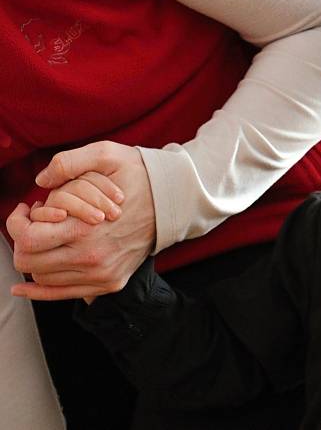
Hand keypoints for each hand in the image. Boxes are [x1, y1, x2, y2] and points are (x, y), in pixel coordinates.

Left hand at [7, 141, 155, 299]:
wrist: (174, 200)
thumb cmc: (139, 175)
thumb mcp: (106, 155)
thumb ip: (67, 163)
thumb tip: (40, 181)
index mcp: (85, 229)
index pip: (27, 239)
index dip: (15, 223)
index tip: (24, 209)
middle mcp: (92, 258)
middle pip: (29, 263)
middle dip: (22, 240)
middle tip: (32, 222)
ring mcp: (102, 274)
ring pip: (43, 279)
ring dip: (35, 259)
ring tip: (47, 238)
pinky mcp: (110, 282)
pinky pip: (64, 294)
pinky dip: (41, 291)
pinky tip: (26, 286)